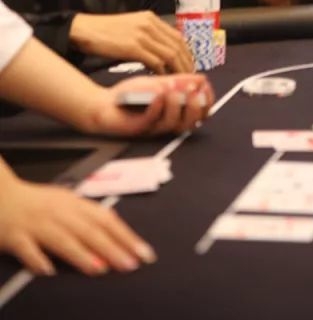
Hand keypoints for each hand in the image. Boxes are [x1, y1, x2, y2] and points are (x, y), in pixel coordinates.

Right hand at [0, 170, 156, 276]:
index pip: (106, 218)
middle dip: (112, 247)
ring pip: (63, 239)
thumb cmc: (38, 203)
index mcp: (74, 203)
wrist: (2, 195)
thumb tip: (116, 238)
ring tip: (100, 269)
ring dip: (82, 254)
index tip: (144, 252)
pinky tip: (50, 271)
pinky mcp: (16, 237)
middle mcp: (59, 212)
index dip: (126, 235)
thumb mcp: (66, 203)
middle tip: (130, 263)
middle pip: (89, 230)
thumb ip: (88, 219)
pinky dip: (38, 260)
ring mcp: (37, 224)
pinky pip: (28, 250)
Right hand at [69, 11, 193, 73]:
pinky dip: (162, 72)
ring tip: (179, 82)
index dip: (186, 53)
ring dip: (177, 70)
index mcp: (150, 18)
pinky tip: (162, 80)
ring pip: (169, 54)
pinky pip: (155, 61)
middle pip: (177, 46)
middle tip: (189, 78)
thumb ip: (148, 34)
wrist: (85, 30)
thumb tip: (163, 50)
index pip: (178, 36)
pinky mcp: (133, 47)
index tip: (189, 65)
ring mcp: (141, 35)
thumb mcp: (132, 26)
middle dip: (186, 63)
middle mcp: (149, 24)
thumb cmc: (106, 32)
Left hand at [84, 74, 213, 136]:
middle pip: (190, 123)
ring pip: (172, 124)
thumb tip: (200, 78)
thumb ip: (179, 82)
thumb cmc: (131, 96)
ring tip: (173, 88)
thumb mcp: (158, 84)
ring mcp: (153, 128)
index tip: (205, 87)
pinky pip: (151, 120)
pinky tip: (159, 94)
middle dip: (194, 106)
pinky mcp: (139, 129)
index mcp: (175, 114)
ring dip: (175, 104)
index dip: (206, 102)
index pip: (199, 114)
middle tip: (192, 91)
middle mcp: (167, 124)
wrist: (104, 104)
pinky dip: (158, 106)